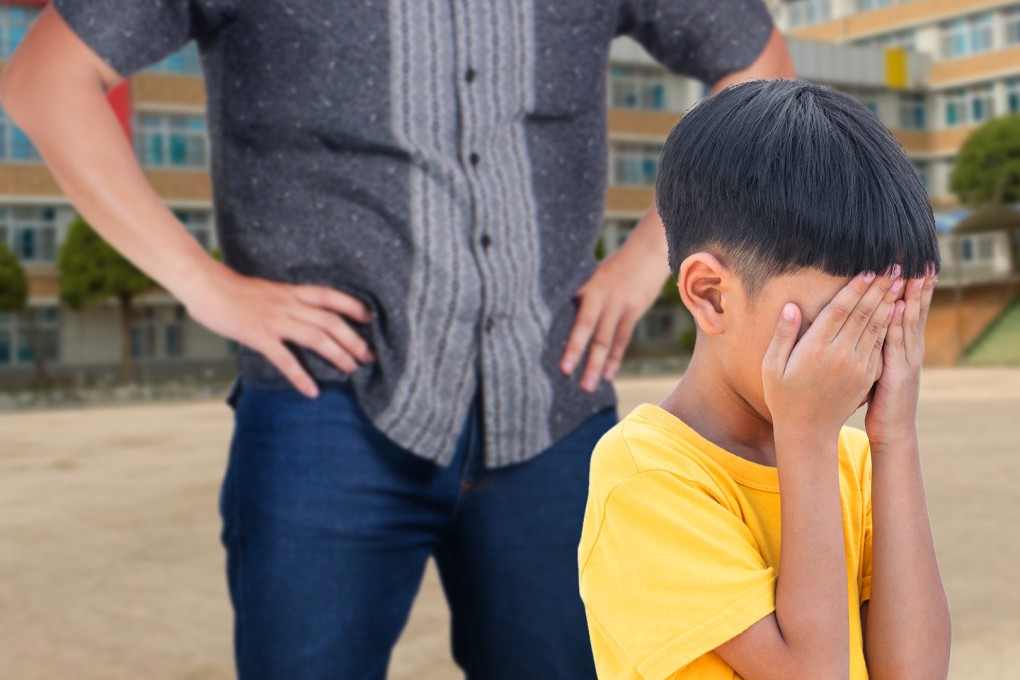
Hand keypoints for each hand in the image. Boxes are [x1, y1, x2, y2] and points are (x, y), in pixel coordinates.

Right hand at [181, 265, 374, 397]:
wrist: (206, 286)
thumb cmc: (235, 290)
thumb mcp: (270, 290)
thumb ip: (289, 301)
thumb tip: (305, 315)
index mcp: (292, 292)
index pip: (331, 296)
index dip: (354, 306)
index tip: (372, 319)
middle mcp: (289, 304)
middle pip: (330, 321)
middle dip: (353, 339)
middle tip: (369, 356)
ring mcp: (275, 320)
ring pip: (315, 338)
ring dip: (337, 355)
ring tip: (351, 371)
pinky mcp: (259, 335)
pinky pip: (285, 359)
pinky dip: (301, 377)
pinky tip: (312, 391)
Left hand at [559, 246, 665, 391]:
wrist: (649, 251)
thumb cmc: (615, 265)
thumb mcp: (593, 275)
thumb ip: (580, 295)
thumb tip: (558, 316)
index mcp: (589, 288)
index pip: (578, 320)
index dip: (571, 343)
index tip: (562, 364)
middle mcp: (604, 297)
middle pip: (591, 331)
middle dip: (581, 357)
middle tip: (569, 377)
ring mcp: (621, 305)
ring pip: (608, 340)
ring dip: (598, 365)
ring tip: (588, 386)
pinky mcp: (635, 310)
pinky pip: (623, 338)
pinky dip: (614, 358)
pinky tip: (607, 374)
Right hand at [762, 270, 902, 439]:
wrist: (807, 430)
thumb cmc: (783, 395)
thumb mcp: (771, 366)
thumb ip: (783, 335)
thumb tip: (792, 307)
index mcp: (815, 349)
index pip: (840, 311)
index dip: (855, 288)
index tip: (868, 269)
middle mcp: (840, 355)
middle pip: (864, 314)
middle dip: (880, 288)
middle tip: (894, 266)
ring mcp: (857, 366)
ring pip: (877, 327)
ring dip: (889, 301)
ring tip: (900, 281)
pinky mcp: (867, 376)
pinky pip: (880, 345)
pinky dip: (890, 324)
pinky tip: (896, 310)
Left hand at [865, 265, 936, 447]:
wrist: (893, 431)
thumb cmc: (881, 400)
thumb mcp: (881, 367)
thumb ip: (878, 344)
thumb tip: (871, 323)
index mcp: (903, 346)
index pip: (907, 309)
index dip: (911, 287)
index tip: (911, 262)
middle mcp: (909, 349)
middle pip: (913, 309)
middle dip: (915, 284)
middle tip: (918, 257)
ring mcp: (906, 360)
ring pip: (907, 322)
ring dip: (911, 296)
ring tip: (912, 271)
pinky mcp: (898, 373)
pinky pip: (896, 343)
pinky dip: (899, 324)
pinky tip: (899, 306)